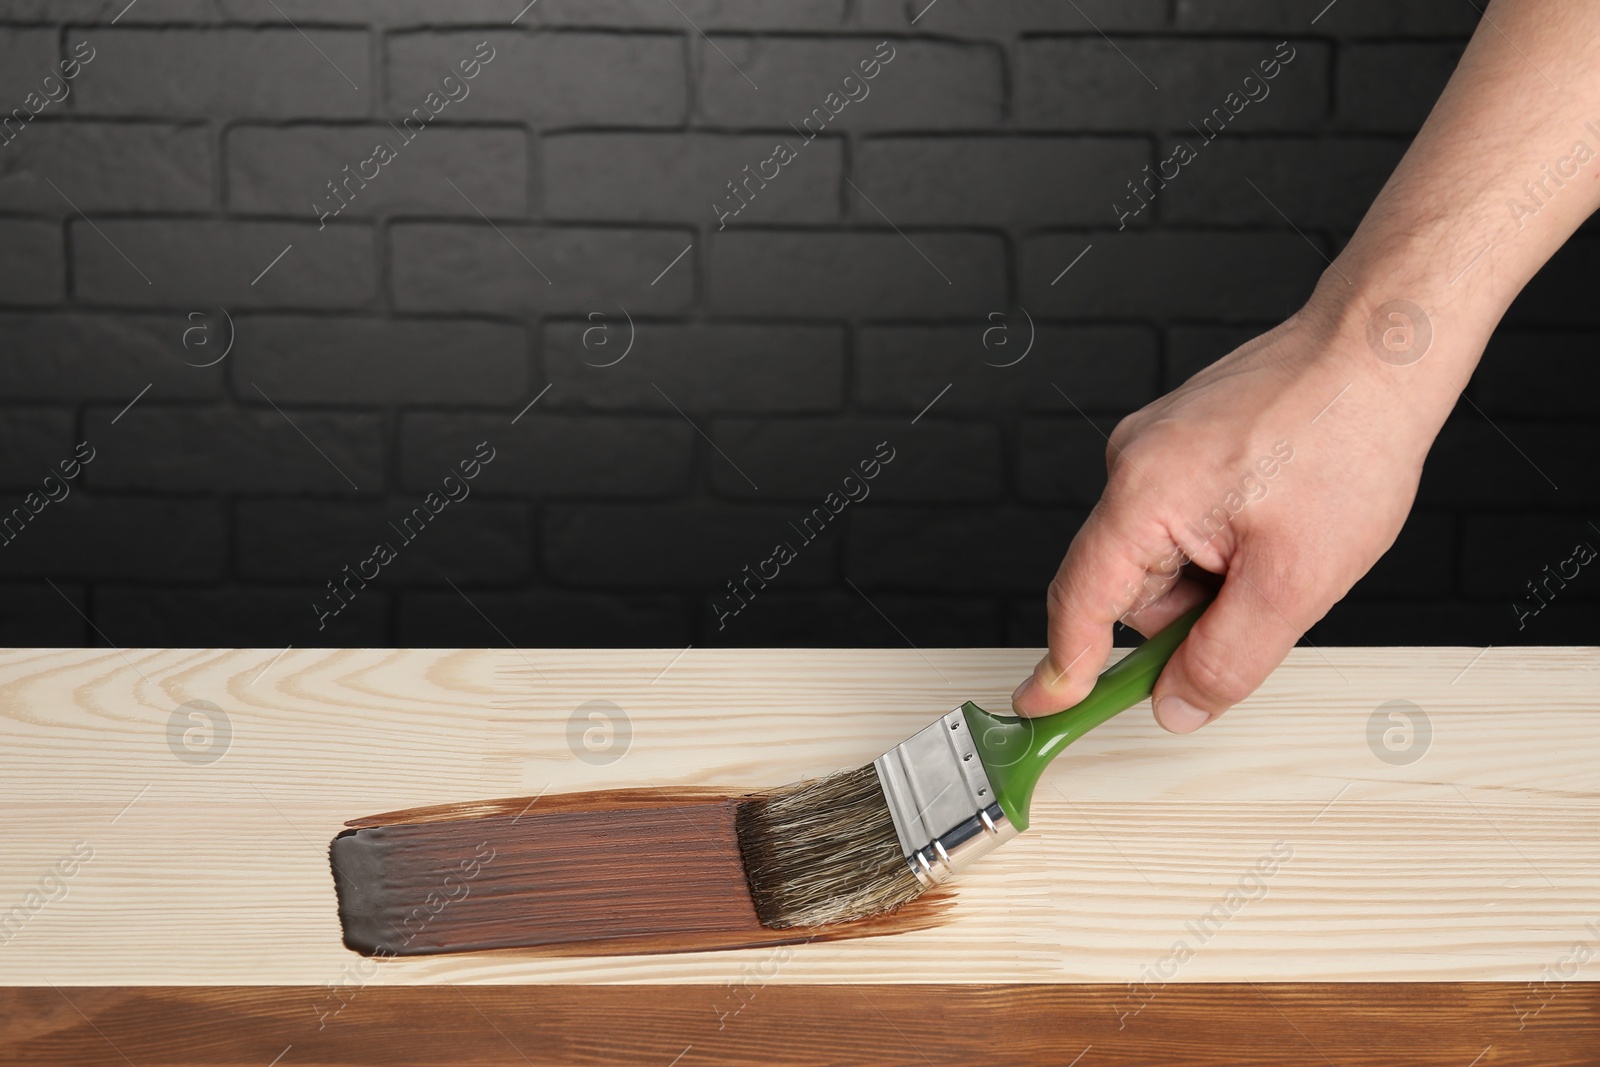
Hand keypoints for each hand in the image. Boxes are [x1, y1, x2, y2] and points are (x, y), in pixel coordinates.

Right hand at [1009, 279, 1477, 730]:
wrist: (1380, 350)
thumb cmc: (1346, 435)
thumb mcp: (1296, 580)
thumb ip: (1226, 658)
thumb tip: (1177, 706)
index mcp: (1143, 494)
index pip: (1079, 603)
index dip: (1065, 667)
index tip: (1046, 708)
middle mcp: (1133, 464)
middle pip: (1127, 585)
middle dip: (1187, 614)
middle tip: (1260, 600)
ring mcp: (1156, 447)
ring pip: (1162, 557)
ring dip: (1214, 576)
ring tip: (1283, 544)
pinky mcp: (1184, 441)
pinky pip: (1183, 520)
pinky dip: (1224, 541)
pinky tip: (1276, 519)